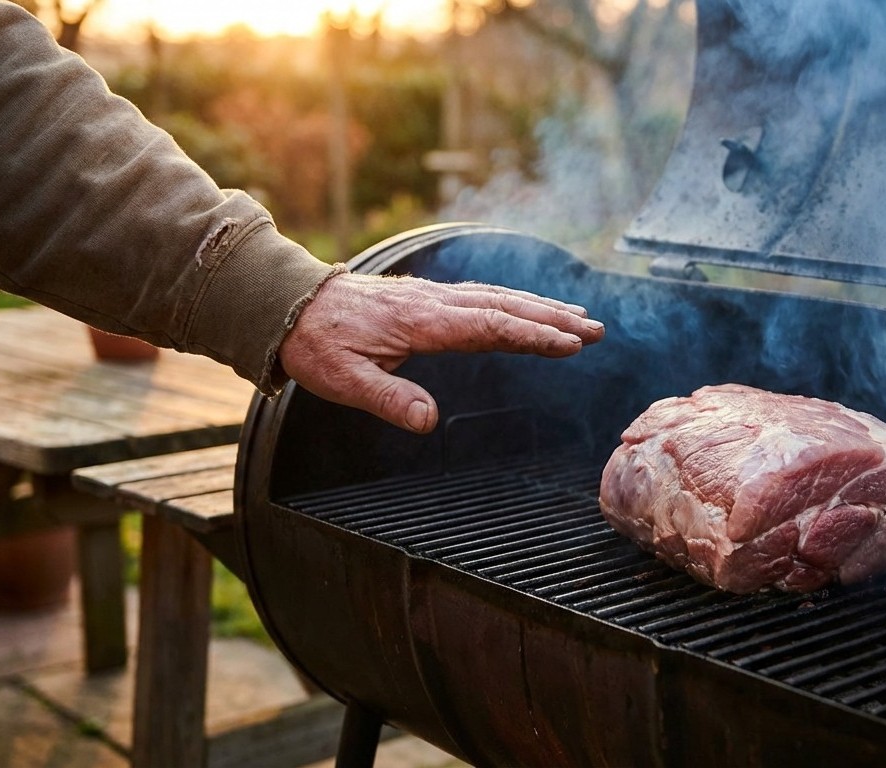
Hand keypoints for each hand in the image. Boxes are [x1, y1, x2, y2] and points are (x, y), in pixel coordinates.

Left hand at [277, 272, 603, 432]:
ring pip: (497, 296)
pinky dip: (514, 300)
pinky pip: (482, 295)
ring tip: (579, 317)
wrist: (289, 305)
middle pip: (505, 305)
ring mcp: (432, 295)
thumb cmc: (316, 343)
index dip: (533, 335)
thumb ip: (387, 399)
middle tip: (595, 329)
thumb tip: (428, 421)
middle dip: (553, 318)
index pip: (490, 325)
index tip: (570, 344)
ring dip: (540, 306)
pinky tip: (530, 308)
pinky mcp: (427, 297)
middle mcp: (433, 302)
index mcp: (420, 322)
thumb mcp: (343, 380)